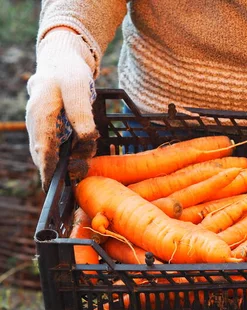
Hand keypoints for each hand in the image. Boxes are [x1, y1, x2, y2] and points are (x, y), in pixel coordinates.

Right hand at [25, 28, 98, 190]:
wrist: (61, 63)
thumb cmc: (69, 74)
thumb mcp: (78, 89)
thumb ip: (81, 114)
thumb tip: (86, 138)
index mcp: (40, 114)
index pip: (42, 148)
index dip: (48, 169)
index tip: (52, 186)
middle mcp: (36, 124)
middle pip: (44, 155)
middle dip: (61, 168)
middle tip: (78, 171)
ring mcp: (41, 128)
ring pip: (51, 153)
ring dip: (68, 160)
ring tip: (84, 155)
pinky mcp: (49, 129)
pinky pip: (56, 148)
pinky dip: (68, 154)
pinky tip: (82, 152)